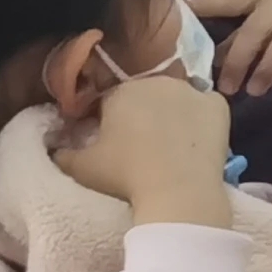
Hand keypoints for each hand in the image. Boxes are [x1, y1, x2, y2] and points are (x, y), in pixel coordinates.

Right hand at [59, 73, 233, 228]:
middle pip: (144, 95)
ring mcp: (192, 90)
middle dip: (139, 114)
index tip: (110, 141)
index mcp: (121, 91)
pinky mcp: (218, 104)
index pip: (109, 101)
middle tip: (139, 144)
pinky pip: (205, 108)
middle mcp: (157, 81)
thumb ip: (61, 153)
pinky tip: (194, 141)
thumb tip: (54, 146)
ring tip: (168, 144)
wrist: (178, 190)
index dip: (107, 120)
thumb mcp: (81, 168)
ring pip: (175, 99)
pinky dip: (200, 120)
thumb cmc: (125, 176)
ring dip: (170, 114)